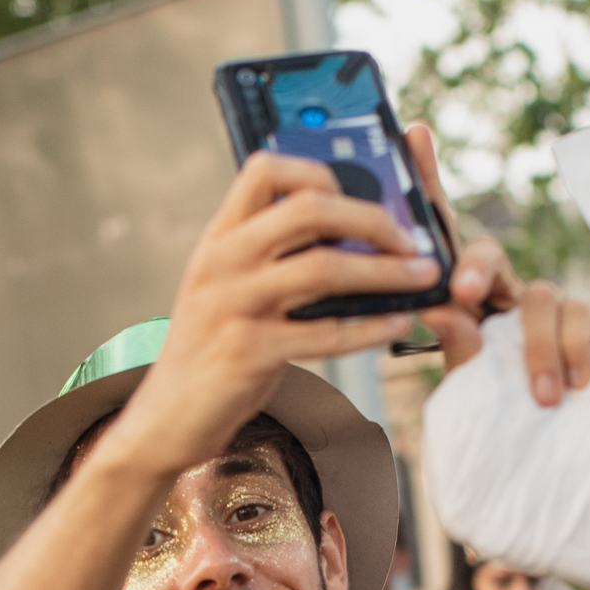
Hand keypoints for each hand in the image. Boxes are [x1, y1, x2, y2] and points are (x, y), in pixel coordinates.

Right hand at [108, 152, 439, 477]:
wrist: (165, 419)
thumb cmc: (210, 353)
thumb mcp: (225, 290)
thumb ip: (266, 258)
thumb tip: (344, 232)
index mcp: (218, 238)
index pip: (266, 170)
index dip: (319, 171)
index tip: (362, 193)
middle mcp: (221, 262)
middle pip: (309, 210)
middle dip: (372, 218)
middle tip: (410, 238)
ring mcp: (232, 306)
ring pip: (325, 269)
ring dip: (386, 272)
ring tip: (424, 277)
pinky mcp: (248, 353)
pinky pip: (325, 332)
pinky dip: (369, 327)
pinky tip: (397, 323)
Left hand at [403, 121, 589, 403]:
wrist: (541, 450)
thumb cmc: (497, 409)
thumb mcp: (467, 382)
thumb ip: (457, 344)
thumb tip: (440, 307)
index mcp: (465, 298)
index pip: (442, 236)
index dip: (429, 181)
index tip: (415, 133)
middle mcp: (504, 289)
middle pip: (489, 253)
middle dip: (476, 269)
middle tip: (462, 295)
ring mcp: (547, 302)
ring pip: (541, 296)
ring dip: (539, 346)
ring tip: (541, 395)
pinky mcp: (588, 322)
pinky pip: (586, 319)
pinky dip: (580, 351)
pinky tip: (577, 384)